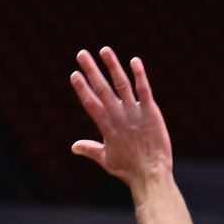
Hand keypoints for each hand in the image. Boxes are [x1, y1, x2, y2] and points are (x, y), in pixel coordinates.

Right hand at [70, 47, 172, 187]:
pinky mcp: (150, 112)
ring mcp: (134, 112)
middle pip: (102, 88)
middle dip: (91, 70)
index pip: (90, 102)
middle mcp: (118, 115)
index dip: (82, 88)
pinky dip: (139, 75)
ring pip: (121, 84)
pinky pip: (144, 90)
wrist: (150, 173)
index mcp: (106, 126)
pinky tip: (134, 61)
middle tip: (81, 54)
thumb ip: (90, 149)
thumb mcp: (106, 159)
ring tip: (104, 50)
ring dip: (112, 66)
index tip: (74, 74)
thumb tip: (74, 147)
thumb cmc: (128, 169)